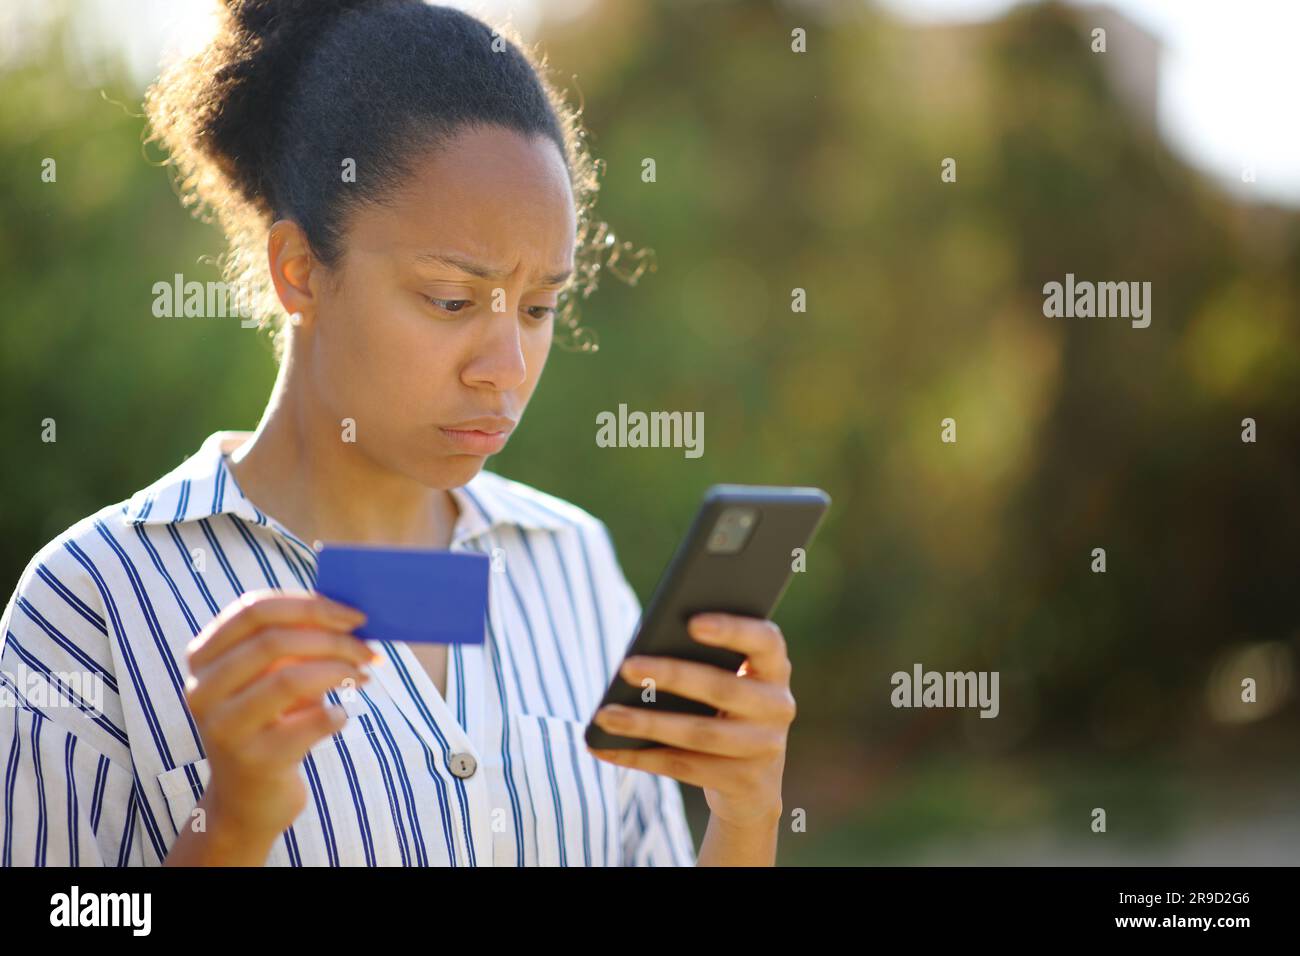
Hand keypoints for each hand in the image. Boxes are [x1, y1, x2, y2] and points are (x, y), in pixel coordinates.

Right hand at [179, 590, 373, 856]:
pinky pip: (308, 724)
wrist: (249, 800)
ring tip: (364, 676)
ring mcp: (224, 728)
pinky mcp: (253, 761)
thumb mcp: (271, 676)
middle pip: (273, 640)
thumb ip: (295, 640)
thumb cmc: (271, 722)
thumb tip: (348, 614)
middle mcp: (203, 690)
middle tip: (368, 649)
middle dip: (332, 639)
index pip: (253, 610)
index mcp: (204, 657)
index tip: (354, 615)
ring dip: (339, 671)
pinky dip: (335, 715)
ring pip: (289, 679)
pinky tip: (341, 717)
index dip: (309, 606)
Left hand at [587, 613, 795, 829]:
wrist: (752, 780)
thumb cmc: (724, 707)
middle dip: (672, 676)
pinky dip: (639, 757)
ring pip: (699, 734)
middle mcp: (778, 706)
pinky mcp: (744, 782)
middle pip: (723, 689)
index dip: (733, 630)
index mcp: (774, 668)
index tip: (692, 622)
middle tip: (626, 666)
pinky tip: (605, 748)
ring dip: (647, 724)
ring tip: (605, 715)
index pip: (764, 641)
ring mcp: (765, 747)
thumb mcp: (727, 679)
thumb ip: (702, 659)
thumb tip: (642, 654)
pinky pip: (683, 767)